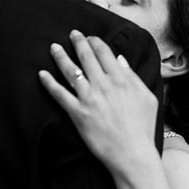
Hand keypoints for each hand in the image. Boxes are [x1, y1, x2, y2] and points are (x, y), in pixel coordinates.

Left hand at [39, 30, 159, 174]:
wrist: (132, 154)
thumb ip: (134, 78)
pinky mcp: (78, 114)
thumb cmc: (143, 128)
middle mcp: (104, 85)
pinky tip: (41, 74)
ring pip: (71, 71)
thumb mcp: (147, 98)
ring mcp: (89, 99)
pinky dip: (49, 83)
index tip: (91, 38)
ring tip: (54, 47)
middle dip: (78, 42)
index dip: (96, 42)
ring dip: (61, 56)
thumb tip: (120, 61)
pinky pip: (59, 95)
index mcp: (122, 80)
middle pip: (87, 57)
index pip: (105, 53)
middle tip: (72, 34)